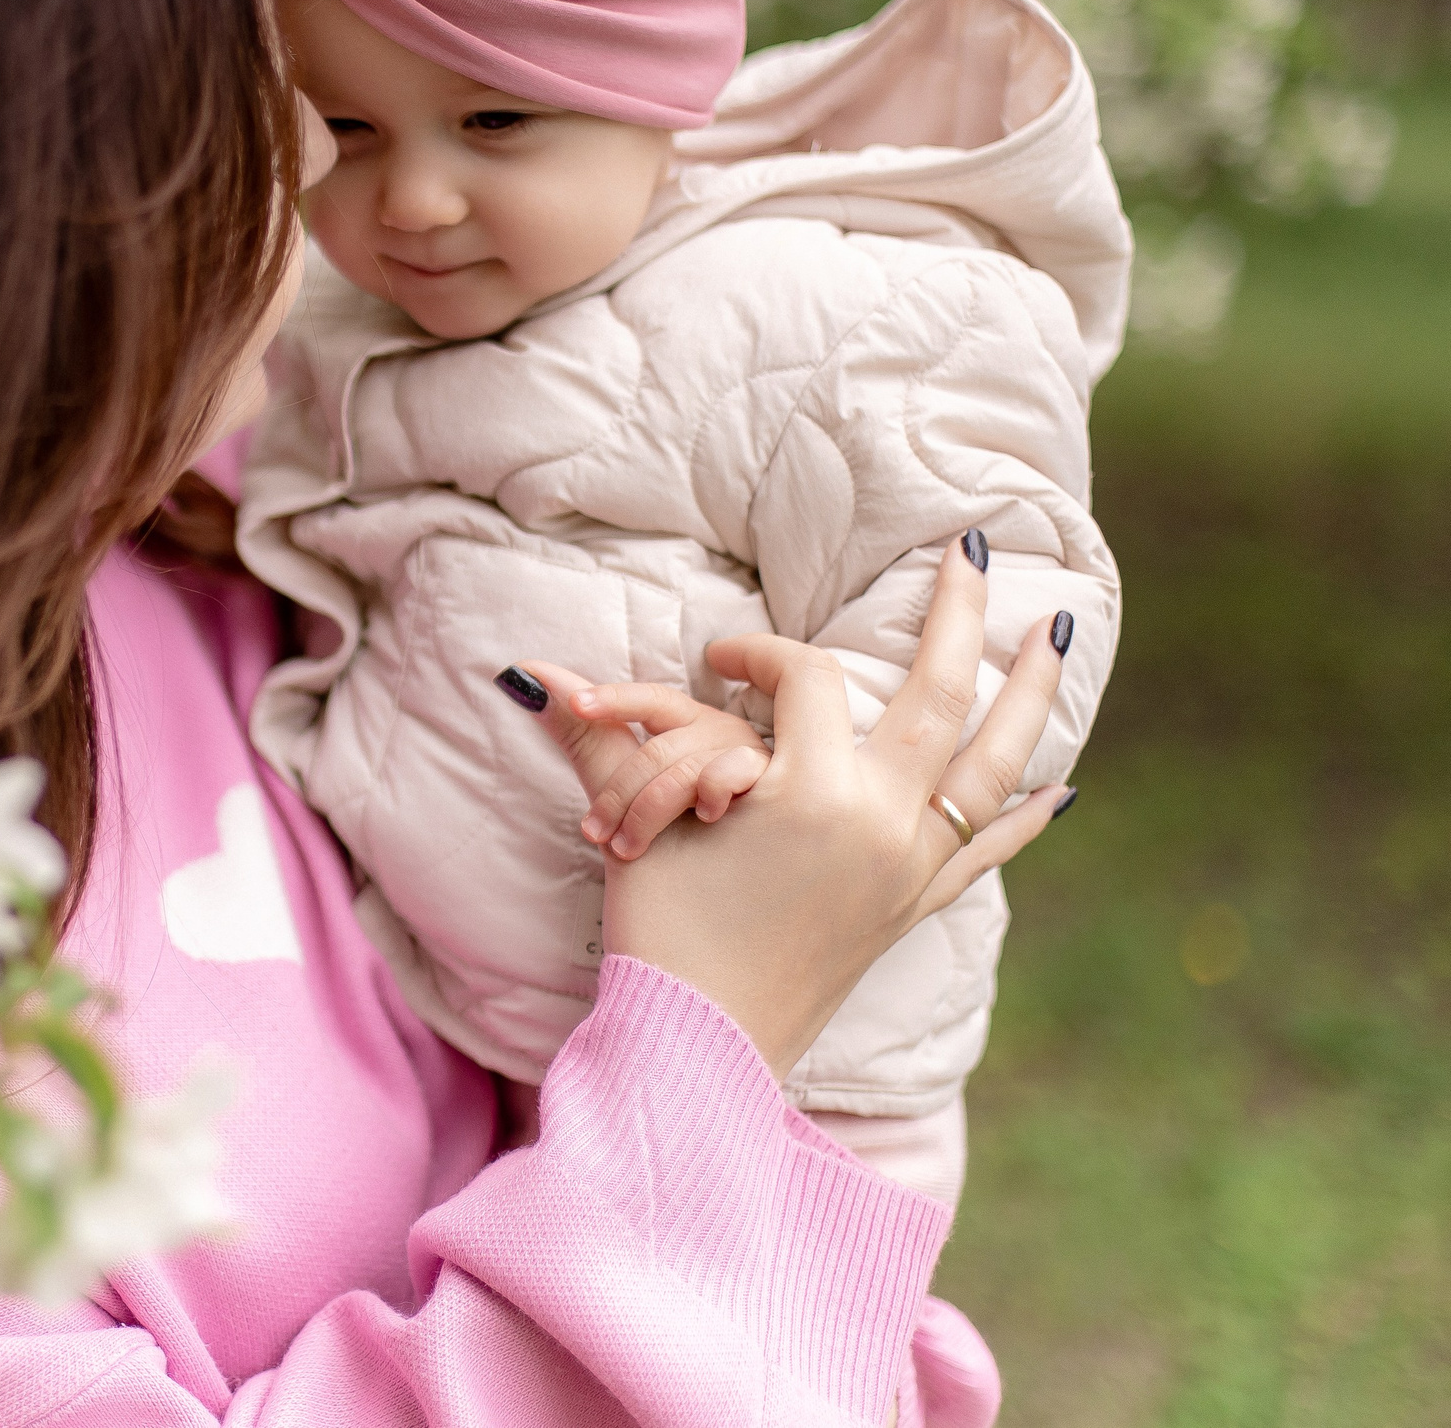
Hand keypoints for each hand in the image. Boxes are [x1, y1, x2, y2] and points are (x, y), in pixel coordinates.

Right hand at [505, 542, 1072, 1073]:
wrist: (703, 1048)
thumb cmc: (664, 937)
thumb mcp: (638, 825)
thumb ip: (607, 742)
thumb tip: (535, 676)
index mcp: (815, 794)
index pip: (807, 680)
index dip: (760, 653)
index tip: (721, 659)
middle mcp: (882, 823)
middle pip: (939, 692)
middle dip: (959, 614)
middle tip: (972, 549)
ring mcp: (909, 868)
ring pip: (993, 764)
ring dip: (1029, 693)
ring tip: (1057, 631)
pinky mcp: (913, 907)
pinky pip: (988, 853)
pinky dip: (1027, 818)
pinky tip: (1062, 788)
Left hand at [521, 681, 769, 860]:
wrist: (695, 935)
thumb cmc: (660, 859)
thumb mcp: (616, 793)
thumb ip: (583, 732)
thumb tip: (523, 673)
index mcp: (694, 730)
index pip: (652, 702)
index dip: (613, 700)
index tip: (575, 705)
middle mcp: (729, 741)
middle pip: (665, 742)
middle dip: (620, 790)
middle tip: (595, 834)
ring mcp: (759, 767)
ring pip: (689, 762)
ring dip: (647, 809)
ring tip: (627, 850)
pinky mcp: (782, 795)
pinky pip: (737, 769)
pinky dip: (711, 787)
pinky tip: (703, 815)